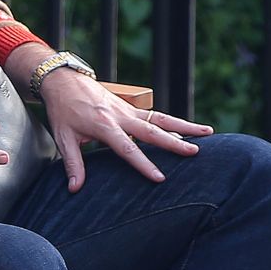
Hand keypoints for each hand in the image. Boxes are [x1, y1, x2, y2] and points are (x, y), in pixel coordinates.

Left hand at [38, 70, 212, 190]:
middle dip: (175, 143)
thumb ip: (73, 164)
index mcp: (104, 126)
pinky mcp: (130, 106)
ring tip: (208, 133)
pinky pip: (155, 114)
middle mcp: (121, 116)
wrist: (63, 80)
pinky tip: (188, 128)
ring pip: (161, 118)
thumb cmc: (62, 110)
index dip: (144, 164)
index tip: (160, 178)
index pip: (128, 149)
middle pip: (153, 131)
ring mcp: (128, 109)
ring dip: (184, 126)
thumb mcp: (63, 138)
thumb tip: (75, 189)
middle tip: (196, 152)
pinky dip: (172, 121)